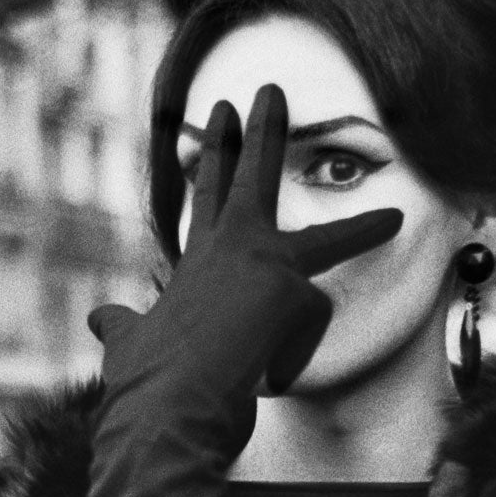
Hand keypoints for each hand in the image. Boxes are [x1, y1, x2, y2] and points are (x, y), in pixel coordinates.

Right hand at [89, 84, 402, 453]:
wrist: (167, 407)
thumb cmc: (146, 385)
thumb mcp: (128, 347)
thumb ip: (121, 325)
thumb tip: (100, 317)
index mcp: (194, 262)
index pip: (206, 199)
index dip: (213, 159)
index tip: (218, 118)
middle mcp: (229, 250)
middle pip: (253, 178)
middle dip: (263, 131)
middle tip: (272, 89)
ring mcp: (264, 265)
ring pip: (327, 241)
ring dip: (364, 228)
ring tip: (396, 217)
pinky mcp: (294, 291)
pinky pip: (311, 328)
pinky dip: (291, 360)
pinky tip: (266, 376)